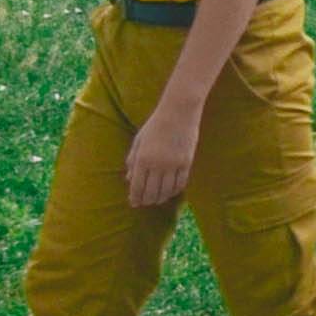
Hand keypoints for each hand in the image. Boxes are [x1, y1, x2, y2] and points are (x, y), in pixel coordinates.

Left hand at [122, 99, 204, 213]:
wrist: (179, 112)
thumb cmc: (155, 125)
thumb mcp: (138, 141)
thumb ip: (132, 160)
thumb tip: (129, 179)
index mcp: (142, 159)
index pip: (137, 186)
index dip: (135, 197)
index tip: (134, 203)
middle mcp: (157, 164)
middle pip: (151, 191)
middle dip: (146, 200)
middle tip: (144, 203)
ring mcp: (173, 164)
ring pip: (166, 190)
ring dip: (160, 198)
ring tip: (157, 200)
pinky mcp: (187, 162)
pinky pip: (180, 183)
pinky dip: (174, 191)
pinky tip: (170, 192)